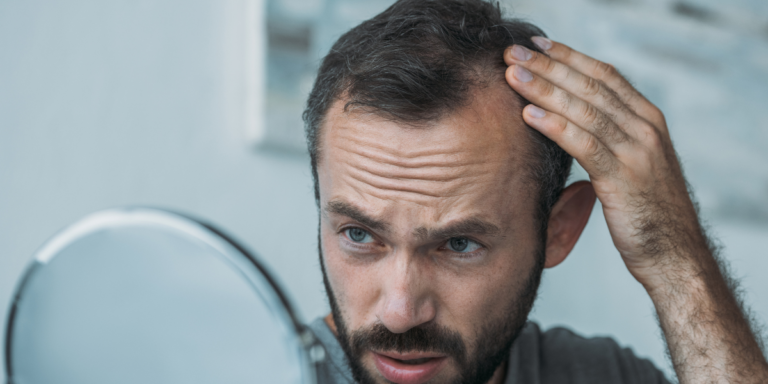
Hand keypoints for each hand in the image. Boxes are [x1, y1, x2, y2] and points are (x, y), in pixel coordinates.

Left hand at [503, 37, 706, 287]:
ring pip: (584, 109)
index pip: (604, 75)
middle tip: (513, 53)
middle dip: (549, 66)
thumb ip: (610, 138)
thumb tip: (572, 121)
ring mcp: (638, 151)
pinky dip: (555, 126)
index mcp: (648, 120)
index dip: (569, 57)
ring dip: (544, 89)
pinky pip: (584, 144)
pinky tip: (528, 115)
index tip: (537, 45)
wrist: (675, 255)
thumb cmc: (647, 212)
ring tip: (512, 76)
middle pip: (590, 86)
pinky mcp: (624, 178)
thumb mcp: (632, 165)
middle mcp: (646, 128)